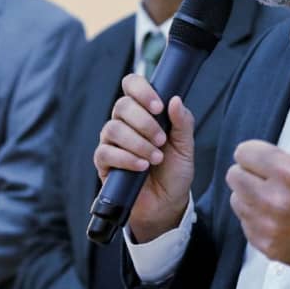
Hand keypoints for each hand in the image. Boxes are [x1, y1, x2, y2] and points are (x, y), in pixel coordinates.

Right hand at [93, 73, 194, 241]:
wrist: (167, 203)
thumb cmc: (175, 171)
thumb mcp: (185, 146)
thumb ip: (182, 122)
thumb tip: (175, 99)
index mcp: (144, 111)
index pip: (132, 85)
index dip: (142, 90)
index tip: (158, 106)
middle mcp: (125, 122)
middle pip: (122, 106)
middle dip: (145, 122)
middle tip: (161, 140)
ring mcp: (112, 142)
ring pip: (113, 128)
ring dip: (138, 143)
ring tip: (155, 158)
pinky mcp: (104, 163)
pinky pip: (105, 152)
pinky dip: (126, 158)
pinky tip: (141, 166)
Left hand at [226, 80, 289, 267]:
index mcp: (288, 171)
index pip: (242, 153)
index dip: (257, 152)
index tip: (272, 158)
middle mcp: (274, 200)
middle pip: (234, 176)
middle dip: (250, 172)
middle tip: (271, 176)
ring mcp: (269, 225)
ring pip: (236, 200)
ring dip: (250, 196)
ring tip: (274, 196)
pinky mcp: (266, 245)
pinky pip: (244, 224)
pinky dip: (256, 219)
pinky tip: (277, 215)